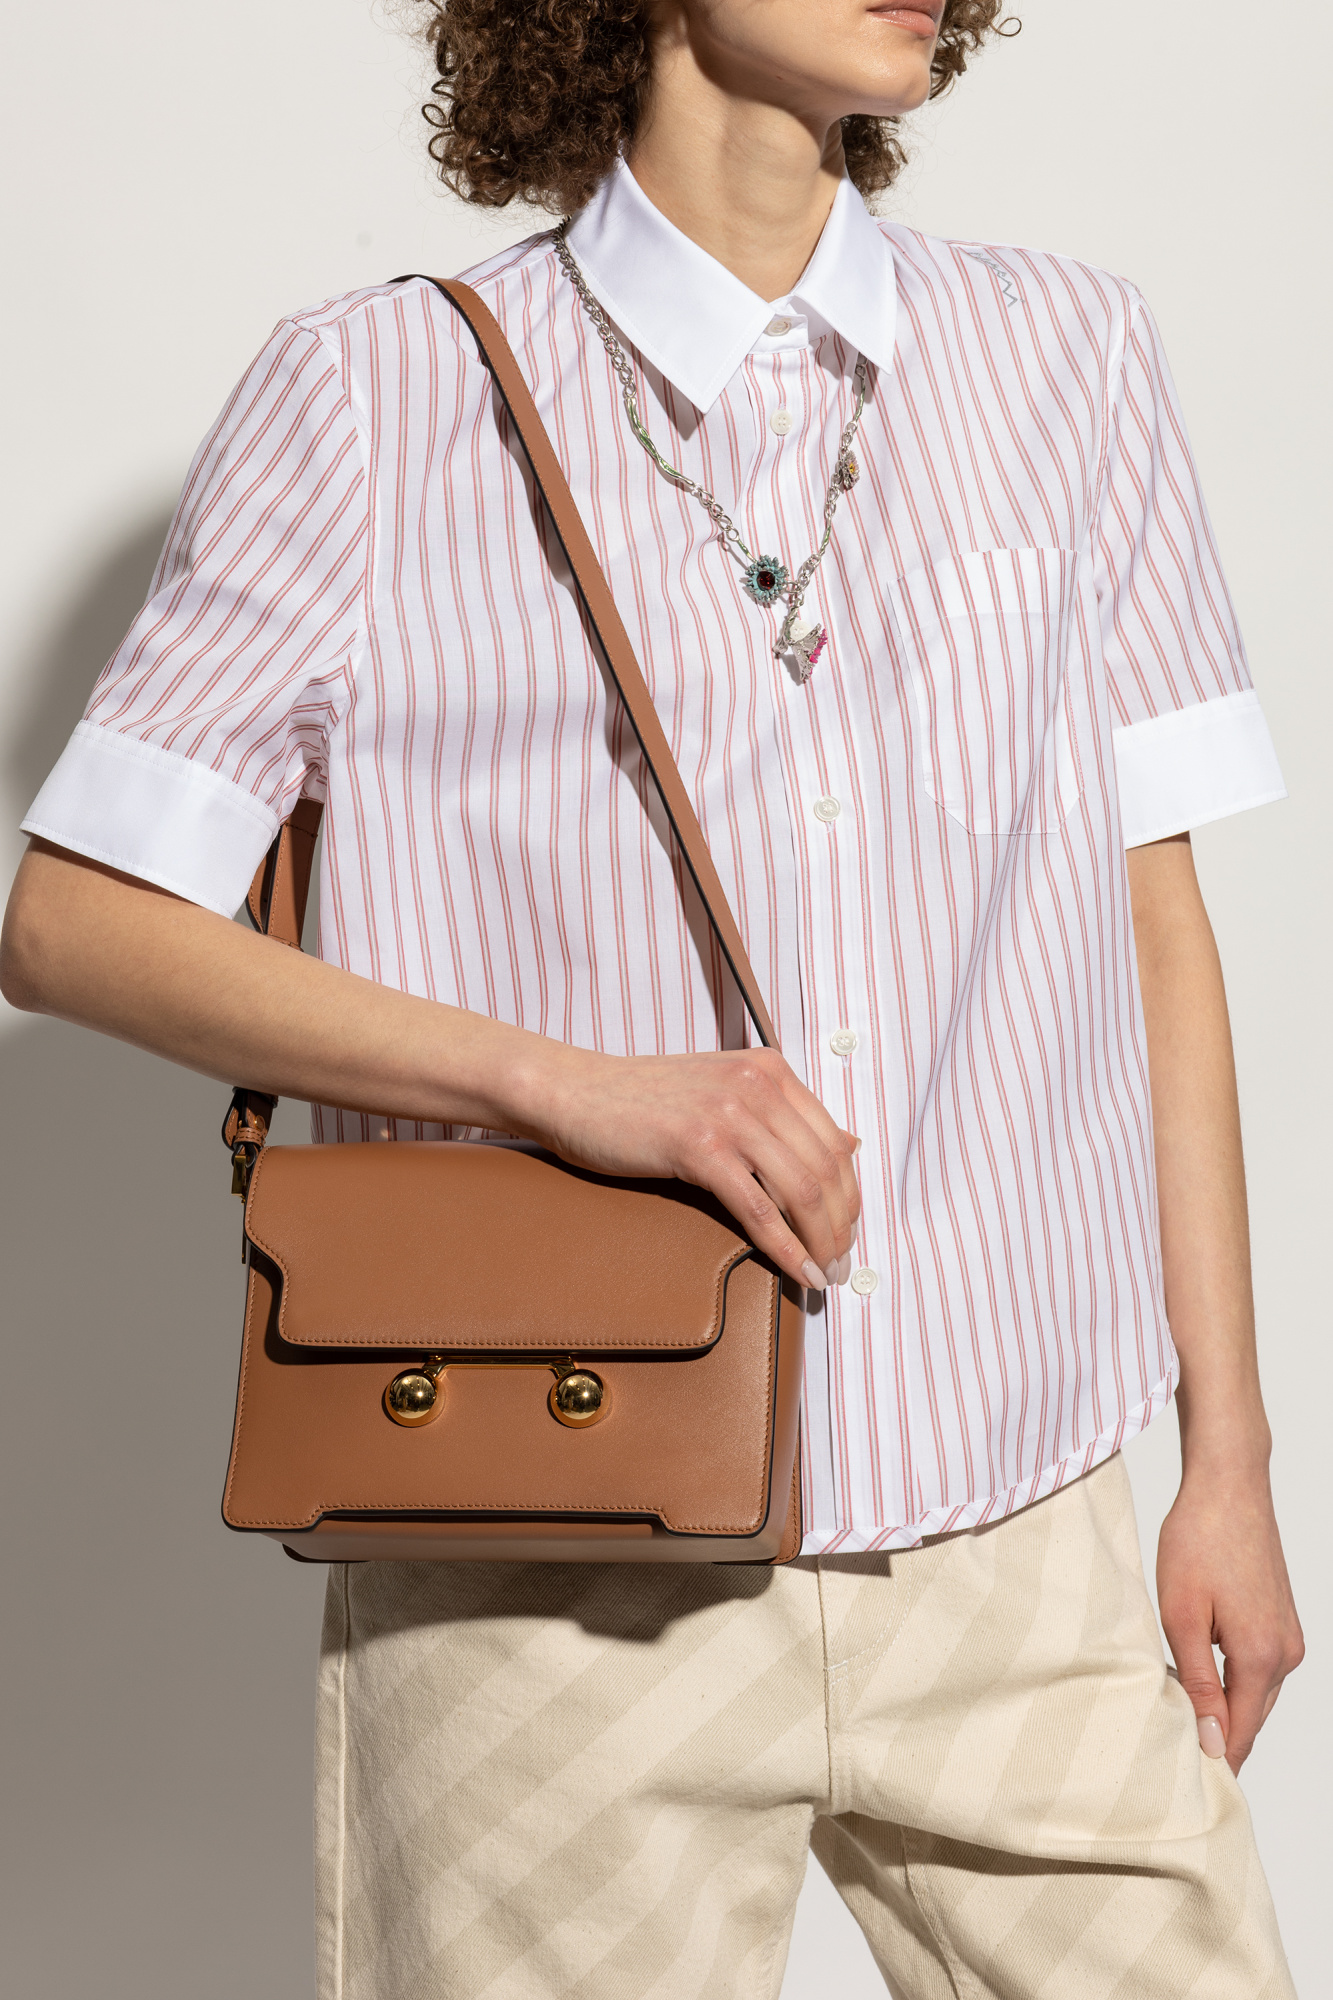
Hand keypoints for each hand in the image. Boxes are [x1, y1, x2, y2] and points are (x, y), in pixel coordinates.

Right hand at [537, 1044, 859, 1292]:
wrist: (574, 1092)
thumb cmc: (642, 1101)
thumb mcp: (723, 1092)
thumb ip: (781, 1114)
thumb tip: (851, 1145)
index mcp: (768, 1069)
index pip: (833, 1140)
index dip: (848, 1194)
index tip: (846, 1231)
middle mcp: (756, 1085)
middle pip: (825, 1168)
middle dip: (841, 1225)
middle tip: (840, 1263)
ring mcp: (728, 1114)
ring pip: (800, 1191)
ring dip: (821, 1242)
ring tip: (824, 1273)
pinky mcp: (699, 1147)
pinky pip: (758, 1208)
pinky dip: (785, 1247)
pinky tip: (797, 1272)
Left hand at [1156, 1456, 1303, 1773]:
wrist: (1228, 1484)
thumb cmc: (1198, 1540)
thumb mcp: (1182, 1615)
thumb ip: (1197, 1682)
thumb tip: (1210, 1740)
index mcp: (1262, 1658)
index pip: (1239, 1734)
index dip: (1212, 1762)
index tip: (1180, 1783)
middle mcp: (1286, 1653)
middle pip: (1250, 1719)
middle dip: (1216, 1739)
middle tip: (1169, 1755)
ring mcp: (1288, 1636)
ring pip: (1253, 1694)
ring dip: (1222, 1709)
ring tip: (1178, 1718)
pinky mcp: (1280, 1620)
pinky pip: (1257, 1668)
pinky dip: (1232, 1681)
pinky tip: (1198, 1678)